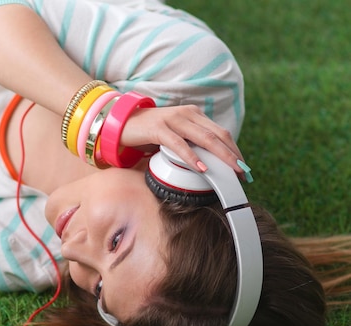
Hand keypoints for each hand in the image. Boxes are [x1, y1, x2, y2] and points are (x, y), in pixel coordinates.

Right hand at [121, 104, 244, 173]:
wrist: (123, 122)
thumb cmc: (150, 131)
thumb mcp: (176, 135)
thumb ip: (192, 143)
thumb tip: (210, 163)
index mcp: (194, 115)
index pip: (222, 132)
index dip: (234, 150)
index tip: (242, 167)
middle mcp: (187, 114)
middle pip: (218, 135)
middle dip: (233, 155)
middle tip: (242, 172)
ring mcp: (173, 120)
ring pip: (204, 139)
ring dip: (220, 157)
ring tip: (230, 171)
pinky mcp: (159, 129)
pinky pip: (179, 144)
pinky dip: (191, 157)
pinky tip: (201, 168)